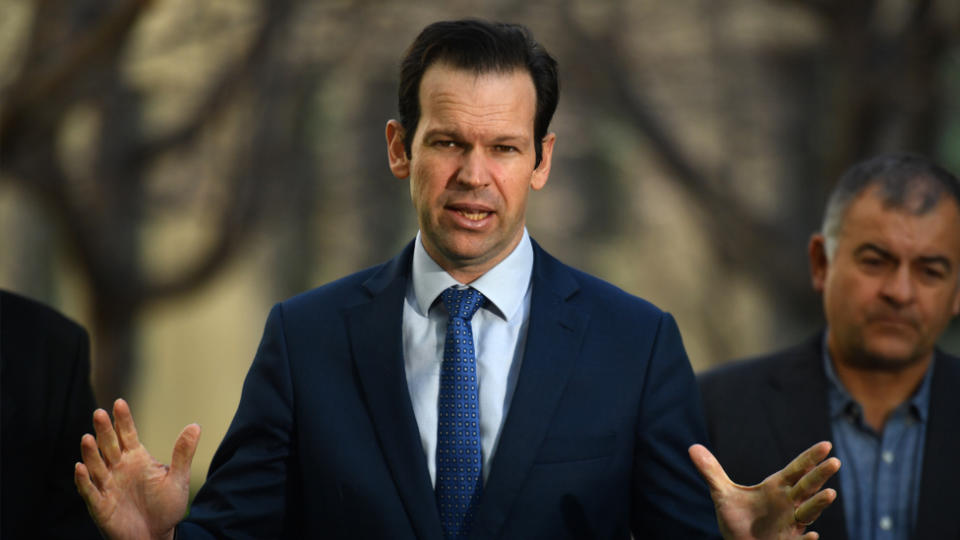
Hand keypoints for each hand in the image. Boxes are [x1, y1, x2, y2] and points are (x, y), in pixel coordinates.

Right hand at [74, 399, 200, 539]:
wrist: (156, 536)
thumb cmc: (166, 507)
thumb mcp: (178, 479)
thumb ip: (183, 453)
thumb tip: (195, 425)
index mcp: (136, 458)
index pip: (128, 435)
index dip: (123, 420)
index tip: (120, 402)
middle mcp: (119, 468)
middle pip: (109, 446)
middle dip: (105, 430)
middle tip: (100, 413)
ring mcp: (108, 485)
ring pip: (96, 465)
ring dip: (91, 452)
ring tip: (88, 437)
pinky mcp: (100, 504)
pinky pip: (90, 490)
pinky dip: (84, 480)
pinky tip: (80, 467)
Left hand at [689, 441, 839, 539]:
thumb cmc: (738, 519)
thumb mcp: (722, 494)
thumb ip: (711, 472)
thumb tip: (692, 447)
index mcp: (777, 488)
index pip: (797, 470)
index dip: (810, 458)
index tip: (826, 445)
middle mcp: (788, 504)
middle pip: (807, 487)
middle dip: (820, 475)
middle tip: (835, 461)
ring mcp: (790, 525)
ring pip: (808, 513)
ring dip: (818, 504)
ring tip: (830, 494)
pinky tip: (812, 536)